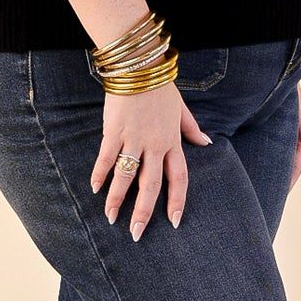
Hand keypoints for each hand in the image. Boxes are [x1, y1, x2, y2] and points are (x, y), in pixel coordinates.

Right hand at [90, 82, 212, 239]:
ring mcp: (133, 139)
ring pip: (126, 176)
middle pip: (151, 185)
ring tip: (110, 218)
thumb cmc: (161, 88)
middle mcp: (154, 145)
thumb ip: (192, 129)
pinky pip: (106, 157)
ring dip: (117, 199)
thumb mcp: (182, 109)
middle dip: (143, 212)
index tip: (173, 222)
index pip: (178, 178)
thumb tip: (207, 143)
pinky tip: (94, 189)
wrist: (140, 67)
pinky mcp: (113, 131)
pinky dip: (100, 173)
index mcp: (172, 142)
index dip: (177, 201)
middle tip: (136, 233)